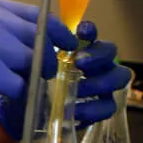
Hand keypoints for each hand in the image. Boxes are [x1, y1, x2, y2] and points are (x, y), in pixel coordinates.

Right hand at [0, 0, 77, 112]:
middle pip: (38, 39)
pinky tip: (11, 99)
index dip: (57, 32)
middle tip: (47, 75)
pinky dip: (20, 95)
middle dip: (48, 60)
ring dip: (32, 80)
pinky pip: (18, 84)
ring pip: (31, 62)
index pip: (36, 14)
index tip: (68, 45)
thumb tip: (35, 44)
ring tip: (25, 89)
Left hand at [0, 20, 132, 137]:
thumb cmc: (31, 80)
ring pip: (118, 78)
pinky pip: (107, 107)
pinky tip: (75, 111)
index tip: (80, 32)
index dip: (89, 31)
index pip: (90, 34)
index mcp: (76, 49)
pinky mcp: (98, 109)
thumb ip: (39, 49)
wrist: (24, 109)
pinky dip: (92, 109)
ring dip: (99, 82)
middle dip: (98, 55)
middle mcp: (93, 64)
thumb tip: (41, 36)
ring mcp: (100, 86)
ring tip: (78, 89)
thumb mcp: (31, 64)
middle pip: (111, 52)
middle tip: (79, 62)